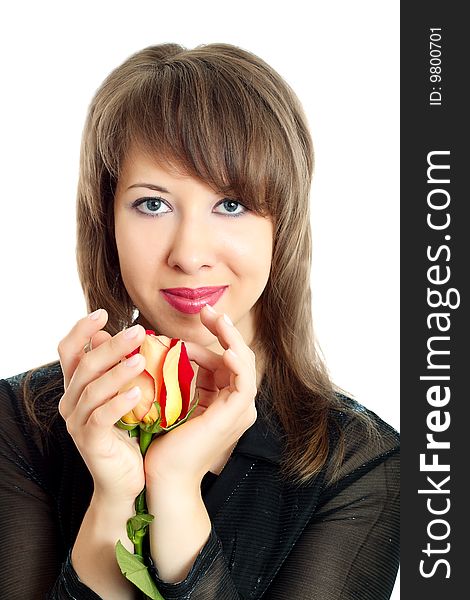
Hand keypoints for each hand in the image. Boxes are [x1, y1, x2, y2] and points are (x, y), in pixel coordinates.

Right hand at [57, 310, 148, 503]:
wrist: (126, 481)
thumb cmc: (130, 433)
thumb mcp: (124, 396)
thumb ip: (118, 369)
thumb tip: (117, 336)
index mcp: (77, 387)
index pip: (69, 351)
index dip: (81, 330)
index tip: (102, 313)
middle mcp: (71, 402)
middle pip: (84, 365)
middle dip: (111, 346)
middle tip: (138, 331)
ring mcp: (78, 422)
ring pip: (92, 390)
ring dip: (117, 372)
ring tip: (141, 360)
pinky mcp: (90, 441)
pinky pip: (101, 417)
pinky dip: (118, 403)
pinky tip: (138, 393)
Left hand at [144, 305, 257, 486]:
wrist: (163, 477)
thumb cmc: (160, 443)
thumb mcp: (166, 399)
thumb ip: (169, 374)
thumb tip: (150, 344)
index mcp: (222, 401)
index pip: (221, 361)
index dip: (209, 339)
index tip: (192, 322)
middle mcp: (235, 404)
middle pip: (235, 356)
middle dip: (222, 331)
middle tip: (206, 310)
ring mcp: (239, 409)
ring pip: (242, 362)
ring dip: (230, 337)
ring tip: (214, 317)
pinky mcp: (237, 413)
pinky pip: (244, 379)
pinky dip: (237, 359)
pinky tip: (225, 345)